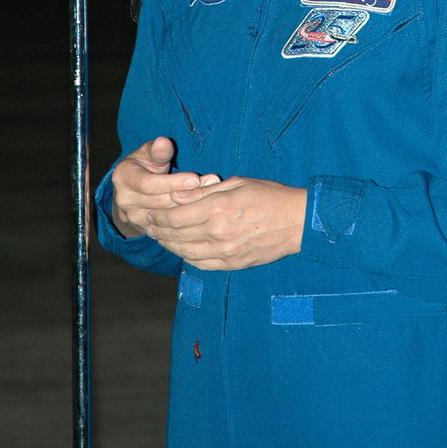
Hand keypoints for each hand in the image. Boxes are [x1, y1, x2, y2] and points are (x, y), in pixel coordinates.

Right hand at [110, 137, 218, 239]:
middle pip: (161, 201)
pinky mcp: (146, 230)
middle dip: (188, 193)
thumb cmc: (144, 164)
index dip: (173, 182)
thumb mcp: (148, 153)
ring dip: (192, 205)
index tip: (194, 178)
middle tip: (212, 184)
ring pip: (168, 216)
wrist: (133, 189)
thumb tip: (163, 142)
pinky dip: (188, 217)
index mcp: (123, 178)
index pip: (149, 184)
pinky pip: (171, 226)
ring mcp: (134, 218)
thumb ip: (157, 150)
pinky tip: (204, 208)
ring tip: (213, 192)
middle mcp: (125, 201)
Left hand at [146, 177, 306, 269]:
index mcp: (217, 208)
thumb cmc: (268, 195)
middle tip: (149, 225)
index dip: (158, 216)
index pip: (175, 216)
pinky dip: (187, 257)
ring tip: (161, 237)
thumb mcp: (235, 183)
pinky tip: (182, 250)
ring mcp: (225, 252)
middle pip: (176, 236)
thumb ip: (203, 191)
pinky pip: (201, 264)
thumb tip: (175, 196)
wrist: (297, 222)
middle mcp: (217, 233)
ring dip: (169, 246)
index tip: (150, 212)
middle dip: (158, 230)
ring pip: (185, 253)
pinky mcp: (232, 264)